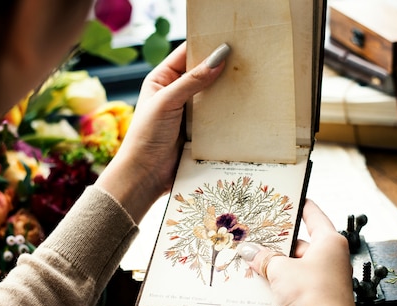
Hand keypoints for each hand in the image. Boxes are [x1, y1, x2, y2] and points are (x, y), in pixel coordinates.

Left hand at [96, 42, 230, 221]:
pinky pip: (217, 116)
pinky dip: (228, 111)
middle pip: (203, 73)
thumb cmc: (147, 135)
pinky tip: (245, 104)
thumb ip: (192, 81)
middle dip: (221, 67)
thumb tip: (219, 58)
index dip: (205, 45)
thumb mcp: (167, 102)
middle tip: (247, 57)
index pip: (186, 54)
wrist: (146, 175)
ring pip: (212, 95)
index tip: (229, 38)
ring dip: (227, 90)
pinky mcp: (200, 130)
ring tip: (250, 78)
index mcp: (162, 79)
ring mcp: (189, 112)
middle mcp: (176, 93)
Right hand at [237, 199, 359, 305]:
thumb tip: (248, 251)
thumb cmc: (313, 295)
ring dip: (277, 264)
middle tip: (255, 235)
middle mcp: (331, 256)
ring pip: (297, 263)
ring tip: (253, 259)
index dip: (298, 204)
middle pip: (300, 242)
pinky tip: (264, 282)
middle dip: (277, 242)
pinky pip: (298, 281)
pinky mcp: (321, 295)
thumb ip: (264, 258)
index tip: (286, 197)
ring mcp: (327, 277)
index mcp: (329, 241)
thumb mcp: (281, 271)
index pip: (313, 214)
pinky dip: (283, 280)